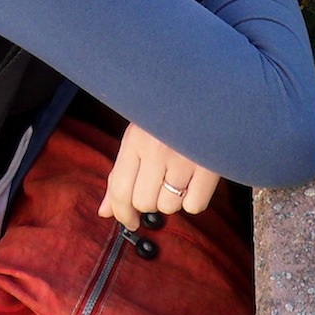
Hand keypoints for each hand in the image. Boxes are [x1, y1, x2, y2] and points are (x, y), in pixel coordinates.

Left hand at [97, 122, 220, 229]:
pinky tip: (194, 180)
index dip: (121, 212)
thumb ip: (120, 173)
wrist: (206, 93)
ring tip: (178, 175)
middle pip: (144, 202)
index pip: (119, 189)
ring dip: (173, 198)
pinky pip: (194, 205)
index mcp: (135, 139)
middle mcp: (157, 149)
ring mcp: (184, 158)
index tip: (128, 221)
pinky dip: (194, 199)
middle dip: (149, 199)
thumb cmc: (167, 114)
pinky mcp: (210, 166)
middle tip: (159, 183)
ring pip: (169, 206)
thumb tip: (105, 211)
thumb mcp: (138, 134)